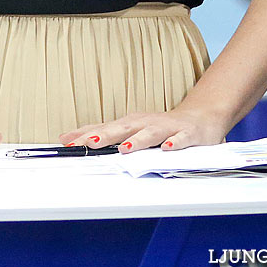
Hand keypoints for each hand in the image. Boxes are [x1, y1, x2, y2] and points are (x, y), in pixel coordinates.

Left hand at [60, 105, 230, 153]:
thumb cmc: (160, 126)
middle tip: (90, 143)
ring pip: (150, 133)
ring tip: (125, 148)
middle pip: (123, 129)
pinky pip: (181, 139)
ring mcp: (166, 128)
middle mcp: (145, 123)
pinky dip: (175, 142)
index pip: (104, 129)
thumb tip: (68, 137)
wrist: (199, 117)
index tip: (67, 142)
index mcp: (130, 124)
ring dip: (138, 140)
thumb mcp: (129, 130)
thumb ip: (101, 134)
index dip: (85, 135)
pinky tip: (168, 148)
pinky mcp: (187, 134)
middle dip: (106, 136)